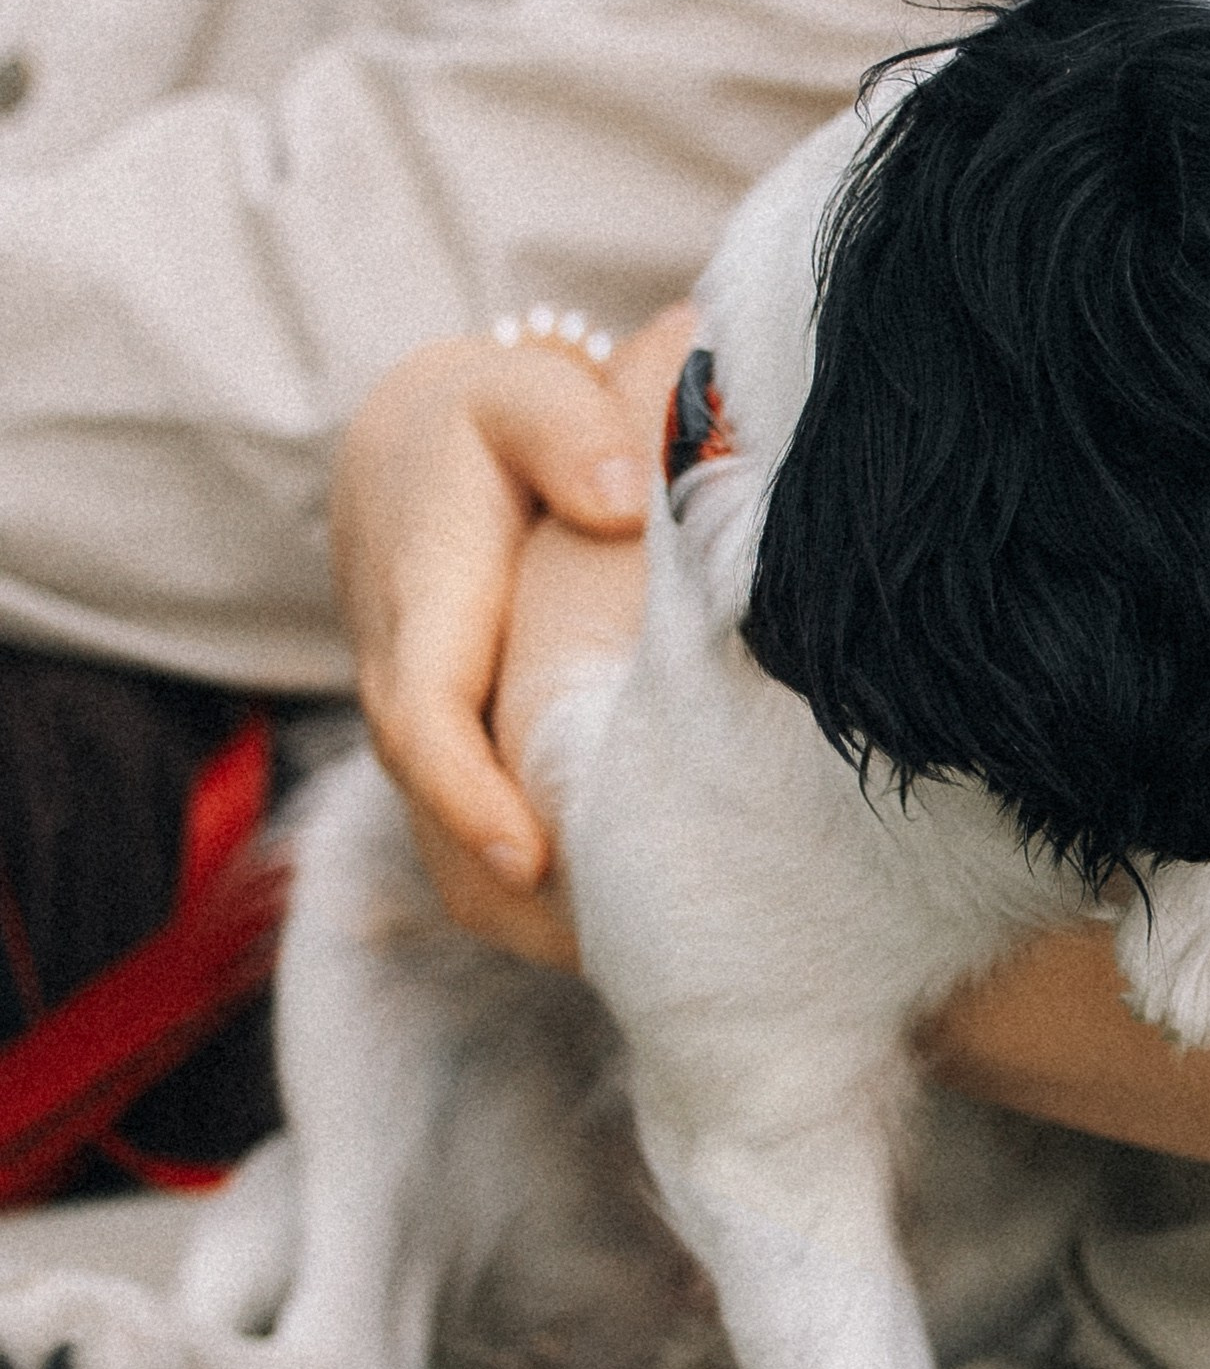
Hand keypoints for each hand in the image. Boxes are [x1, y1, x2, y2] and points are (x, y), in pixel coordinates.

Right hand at [332, 304, 692, 961]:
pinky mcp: (458, 769)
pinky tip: (631, 943)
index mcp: (423, 610)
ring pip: (454, 864)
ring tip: (642, 971)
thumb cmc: (486, 426)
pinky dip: (539, 916)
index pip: (424, 720)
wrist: (415, 457)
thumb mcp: (519, 397)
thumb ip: (562, 430)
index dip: (468, 795)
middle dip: (519, 902)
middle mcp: (409, 691)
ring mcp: (427, 744)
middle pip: (439, 824)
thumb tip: (615, 499)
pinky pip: (477, 864)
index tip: (530, 858)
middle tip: (625, 956)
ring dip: (533, 928)